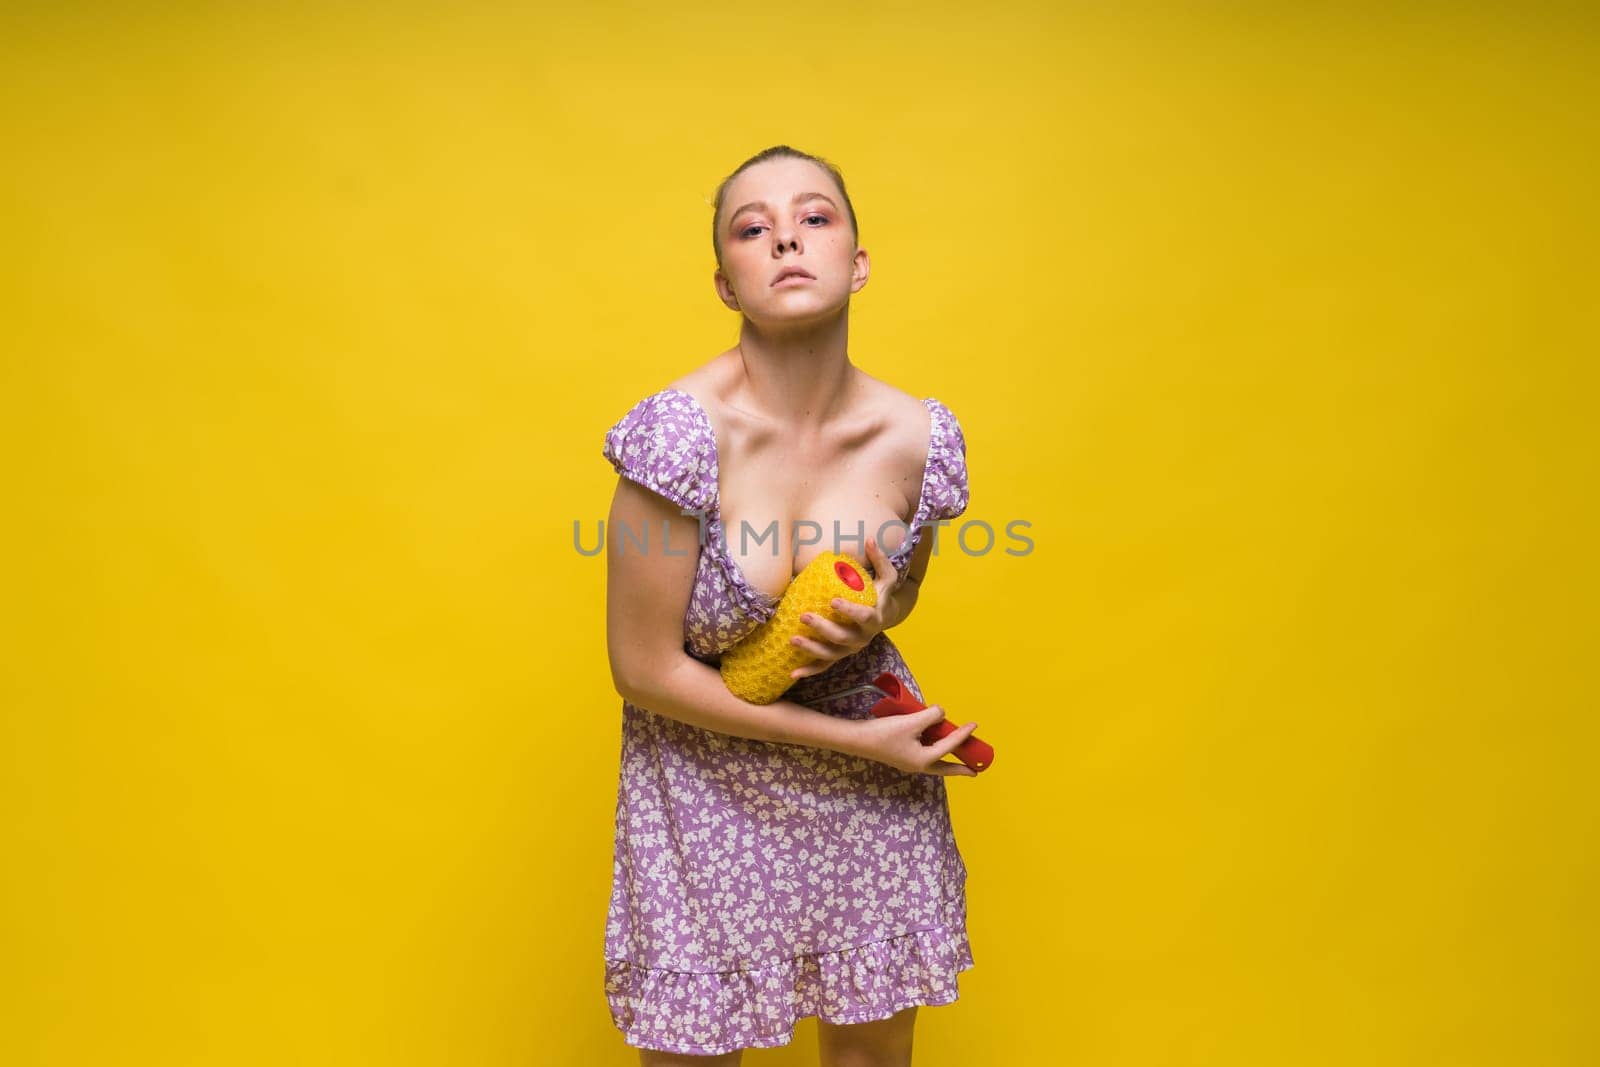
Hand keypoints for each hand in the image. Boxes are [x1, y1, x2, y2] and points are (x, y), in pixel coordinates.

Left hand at [788, 537, 902, 680]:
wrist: (884, 617)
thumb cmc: (880, 594)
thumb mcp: (886, 578)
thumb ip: (880, 559)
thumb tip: (869, 539)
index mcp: (874, 619)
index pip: (863, 617)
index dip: (850, 611)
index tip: (834, 601)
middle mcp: (862, 638)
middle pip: (842, 637)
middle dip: (823, 628)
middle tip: (804, 615)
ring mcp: (850, 650)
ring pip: (831, 654)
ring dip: (811, 649)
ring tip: (792, 639)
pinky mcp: (839, 657)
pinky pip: (823, 666)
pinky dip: (808, 671)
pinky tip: (792, 674)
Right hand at [845, 705, 979, 776]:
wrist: (858, 739)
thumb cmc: (885, 733)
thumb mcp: (913, 722)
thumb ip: (932, 716)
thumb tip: (941, 714)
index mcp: (924, 760)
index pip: (949, 745)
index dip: (963, 734)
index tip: (974, 726)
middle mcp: (918, 764)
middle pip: (944, 768)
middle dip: (959, 769)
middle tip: (974, 771)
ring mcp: (909, 761)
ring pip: (934, 761)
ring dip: (947, 758)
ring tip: (957, 754)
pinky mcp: (901, 755)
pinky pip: (924, 754)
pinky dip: (933, 749)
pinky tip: (933, 739)